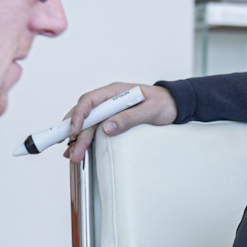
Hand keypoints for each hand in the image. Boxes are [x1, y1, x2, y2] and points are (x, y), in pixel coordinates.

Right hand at [63, 83, 178, 160]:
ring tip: (72, 155)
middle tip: (74, 153)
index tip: (75, 131)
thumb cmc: (163, 103)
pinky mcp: (111, 119)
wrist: (174, 104)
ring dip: (77, 139)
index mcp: (115, 91)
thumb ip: (130, 117)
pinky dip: (84, 138)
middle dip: (76, 134)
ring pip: (86, 123)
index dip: (79, 115)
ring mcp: (109, 109)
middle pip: (85, 115)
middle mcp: (108, 99)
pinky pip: (93, 128)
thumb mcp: (150, 111)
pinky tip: (78, 148)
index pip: (90, 100)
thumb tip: (107, 128)